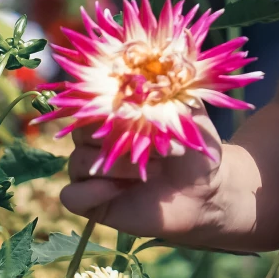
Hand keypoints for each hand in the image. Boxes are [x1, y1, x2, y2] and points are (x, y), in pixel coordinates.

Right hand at [57, 109, 226, 239]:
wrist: (207, 193)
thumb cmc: (195, 150)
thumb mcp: (188, 117)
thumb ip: (169, 96)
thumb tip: (151, 77)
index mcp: (116, 114)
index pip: (90, 99)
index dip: (103, 102)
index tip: (130, 110)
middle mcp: (99, 139)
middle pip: (79, 129)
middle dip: (113, 135)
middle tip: (151, 143)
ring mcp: (94, 170)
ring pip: (78, 161)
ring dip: (116, 166)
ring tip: (154, 170)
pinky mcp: (92, 200)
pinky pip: (71, 195)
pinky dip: (92, 192)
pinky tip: (120, 189)